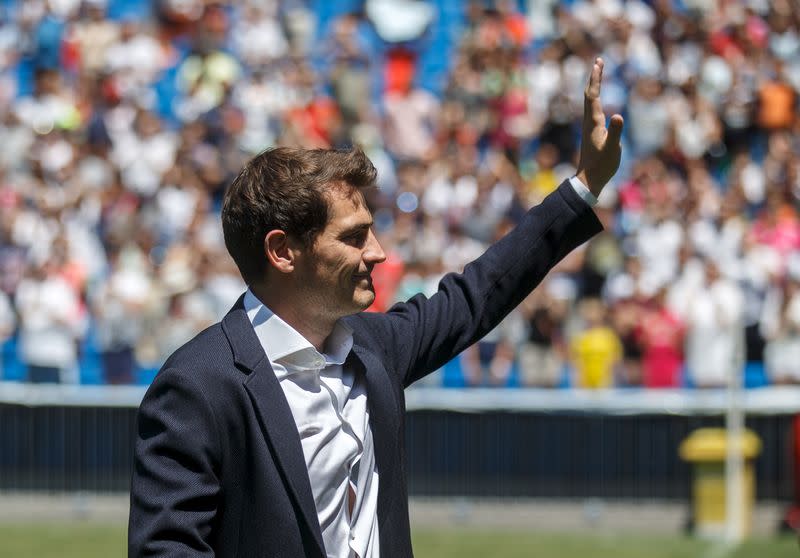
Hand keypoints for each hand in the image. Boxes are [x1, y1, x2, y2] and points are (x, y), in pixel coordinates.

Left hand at [575, 58, 623, 196]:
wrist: (589, 179)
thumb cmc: (602, 165)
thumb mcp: (613, 149)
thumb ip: (616, 132)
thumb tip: (618, 116)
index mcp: (593, 123)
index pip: (593, 96)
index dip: (596, 79)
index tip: (598, 63)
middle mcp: (589, 122)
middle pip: (589, 95)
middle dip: (594, 78)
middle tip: (598, 62)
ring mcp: (589, 127)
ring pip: (589, 102)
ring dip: (594, 86)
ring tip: (597, 74)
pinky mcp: (592, 132)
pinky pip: (592, 109)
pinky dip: (595, 98)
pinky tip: (598, 99)